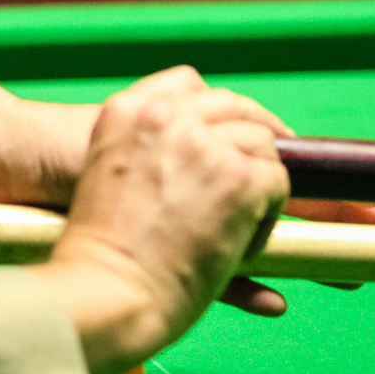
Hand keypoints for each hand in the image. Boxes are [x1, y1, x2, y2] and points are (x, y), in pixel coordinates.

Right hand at [35, 66, 291, 373]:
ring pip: (263, 145)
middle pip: (234, 107)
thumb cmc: (97, 251)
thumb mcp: (107, 177)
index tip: (235, 132)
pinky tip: (242, 245)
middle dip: (258, 134)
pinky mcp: (239, 178)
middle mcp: (166, 117)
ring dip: (261, 183)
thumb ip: (149, 156)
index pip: (188, 85)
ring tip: (242, 227)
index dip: (219, 111)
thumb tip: (206, 167)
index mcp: (128, 112)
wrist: (103, 288)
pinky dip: (269, 217)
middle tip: (269, 168)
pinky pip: (278, 183)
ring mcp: (204, 144)